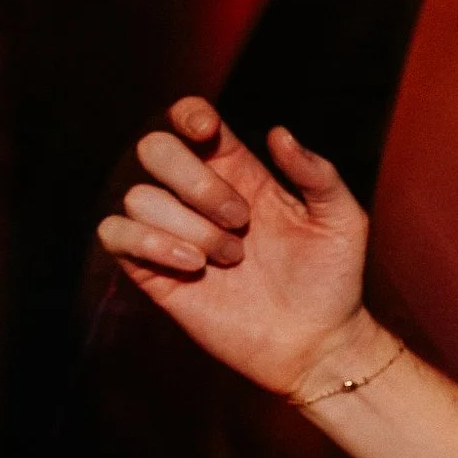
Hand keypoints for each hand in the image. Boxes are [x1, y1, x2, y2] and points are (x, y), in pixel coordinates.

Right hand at [98, 98, 377, 399]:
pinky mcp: (154, 271)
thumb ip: (318, 174)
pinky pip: (115, 234)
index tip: (208, 130)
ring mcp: (173, 232)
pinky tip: (193, 265)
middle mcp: (198, 196)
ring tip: (231, 260)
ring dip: (189, 227)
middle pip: (154, 149)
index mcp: (239, 172)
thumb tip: (278, 133)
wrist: (315, 343)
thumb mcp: (342, 220)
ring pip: (138, 197)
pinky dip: (149, 243)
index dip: (187, 114)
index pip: (190, 122)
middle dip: (194, 179)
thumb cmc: (332, 279)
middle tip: (241, 221)